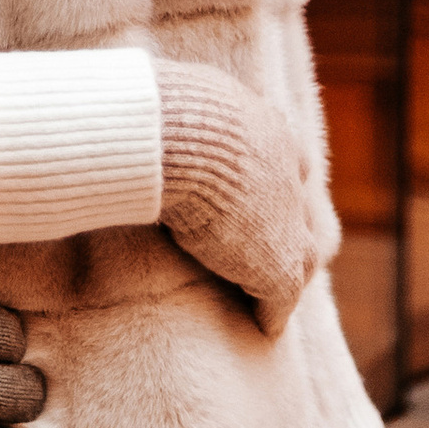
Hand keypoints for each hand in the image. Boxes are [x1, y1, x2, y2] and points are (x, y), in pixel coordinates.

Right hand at [154, 60, 321, 334]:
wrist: (176, 137)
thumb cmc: (155, 110)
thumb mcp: (169, 99)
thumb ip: (166, 111)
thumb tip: (123, 106)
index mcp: (261, 125)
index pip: (287, 157)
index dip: (278, 178)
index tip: (262, 193)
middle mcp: (285, 170)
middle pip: (305, 208)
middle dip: (297, 226)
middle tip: (284, 244)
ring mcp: (289, 219)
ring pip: (303, 256)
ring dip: (288, 273)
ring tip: (273, 295)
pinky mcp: (279, 265)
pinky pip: (280, 299)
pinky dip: (271, 314)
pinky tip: (261, 328)